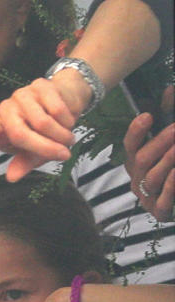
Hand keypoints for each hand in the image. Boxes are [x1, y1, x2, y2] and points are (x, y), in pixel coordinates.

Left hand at [0, 71, 85, 182]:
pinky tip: (68, 121)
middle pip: (20, 134)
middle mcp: (7, 110)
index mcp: (1, 130)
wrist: (69, 108)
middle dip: (45, 148)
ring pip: (43, 123)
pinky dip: (67, 121)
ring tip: (68, 138)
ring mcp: (22, 95)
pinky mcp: (40, 85)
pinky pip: (57, 109)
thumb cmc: (46, 136)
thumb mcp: (35, 155)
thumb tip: (11, 177)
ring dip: (62, 136)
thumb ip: (23, 165)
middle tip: (64, 155)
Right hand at [124, 86, 174, 220]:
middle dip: (160, 142)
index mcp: (136, 161)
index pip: (130, 145)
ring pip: (152, 177)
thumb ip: (169, 117)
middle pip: (141, 159)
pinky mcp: (158, 212)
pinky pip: (162, 200)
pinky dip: (171, 186)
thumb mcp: (169, 142)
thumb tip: (170, 89)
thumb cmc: (173, 168)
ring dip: (167, 161)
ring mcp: (146, 196)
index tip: (148, 116)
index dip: (137, 131)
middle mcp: (137, 178)